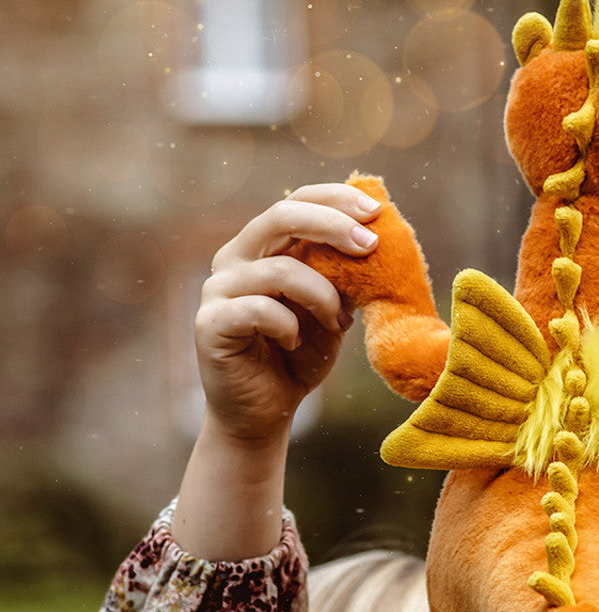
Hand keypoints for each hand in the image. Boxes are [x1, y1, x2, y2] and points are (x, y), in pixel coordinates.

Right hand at [195, 183, 379, 443]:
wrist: (266, 412)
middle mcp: (235, 258)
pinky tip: (294, 343)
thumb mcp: (330, 309)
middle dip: (332, 225)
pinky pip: (260, 310)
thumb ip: (342, 275)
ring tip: (339, 323)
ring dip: (323, 295)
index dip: (335, 199)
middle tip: (369, 244)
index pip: (296, 201)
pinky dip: (290, 326)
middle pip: (281, 216)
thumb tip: (377, 239)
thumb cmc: (298, 356)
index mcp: (263, 246)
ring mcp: (218, 288)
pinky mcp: (210, 322)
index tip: (375, 211)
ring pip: (280, 270)